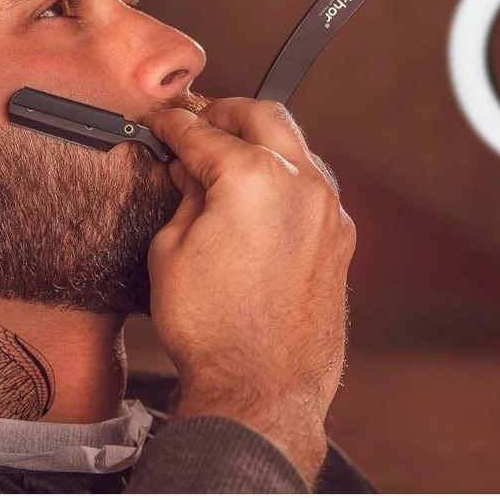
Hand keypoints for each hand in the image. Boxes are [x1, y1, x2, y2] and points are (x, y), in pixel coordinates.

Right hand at [146, 99, 355, 485]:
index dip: (171, 124)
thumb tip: (191, 173)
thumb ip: (184, 197)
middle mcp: (301, 183)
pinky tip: (257, 199)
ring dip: (261, 143)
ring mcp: (328, 212)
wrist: (261, 388)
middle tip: (197, 122)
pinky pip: (312, 188)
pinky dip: (283, 179)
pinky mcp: (340, 241)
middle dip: (226, 112)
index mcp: (253, 177)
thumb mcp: (170, 250)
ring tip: (226, 159)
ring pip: (296, 148)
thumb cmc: (212, 328)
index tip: (159, 122)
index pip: (202, 131)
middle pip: (263, 116)